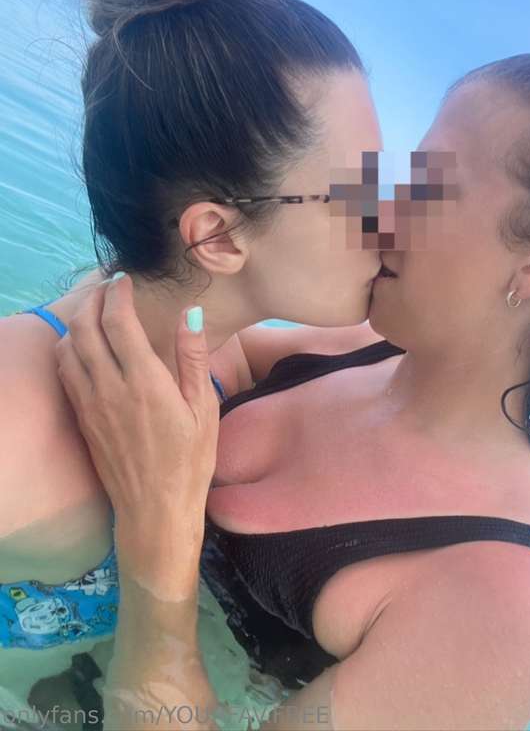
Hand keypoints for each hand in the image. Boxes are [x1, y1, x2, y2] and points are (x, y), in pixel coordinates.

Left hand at [55, 274, 219, 591]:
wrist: (154, 511)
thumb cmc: (190, 461)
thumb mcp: (205, 409)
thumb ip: (194, 358)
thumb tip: (190, 312)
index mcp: (145, 382)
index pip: (119, 322)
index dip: (118, 294)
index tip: (124, 279)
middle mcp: (109, 388)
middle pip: (85, 329)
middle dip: (92, 299)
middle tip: (107, 286)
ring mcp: (89, 404)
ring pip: (68, 348)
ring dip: (77, 322)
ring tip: (95, 311)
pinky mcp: (82, 419)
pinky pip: (65, 372)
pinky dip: (70, 348)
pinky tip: (84, 346)